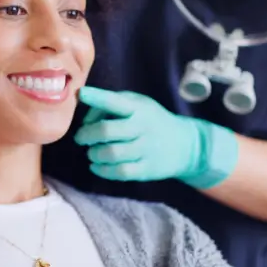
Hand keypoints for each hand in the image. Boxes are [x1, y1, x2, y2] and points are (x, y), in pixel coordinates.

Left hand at [74, 86, 238, 187]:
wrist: (185, 145)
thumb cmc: (151, 120)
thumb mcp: (137, 104)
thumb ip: (110, 105)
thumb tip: (85, 120)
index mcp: (138, 108)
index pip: (115, 101)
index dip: (97, 97)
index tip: (82, 94)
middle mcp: (142, 127)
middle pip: (107, 131)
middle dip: (86, 135)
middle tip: (81, 138)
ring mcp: (146, 149)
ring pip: (111, 153)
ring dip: (94, 153)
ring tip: (92, 152)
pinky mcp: (147, 169)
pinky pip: (120, 172)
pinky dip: (102, 170)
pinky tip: (96, 166)